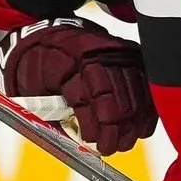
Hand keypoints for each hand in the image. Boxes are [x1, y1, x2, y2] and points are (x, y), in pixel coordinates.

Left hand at [0, 19, 154, 154]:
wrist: (48, 32)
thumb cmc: (37, 64)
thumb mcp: (34, 88)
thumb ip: (55, 115)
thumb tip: (81, 145)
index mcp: (68, 61)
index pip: (88, 99)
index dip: (94, 126)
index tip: (93, 143)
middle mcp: (96, 54)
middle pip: (116, 99)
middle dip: (116, 130)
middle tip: (111, 148)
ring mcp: (116, 52)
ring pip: (136, 94)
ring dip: (133, 123)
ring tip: (125, 141)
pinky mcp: (130, 53)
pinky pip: (146, 84)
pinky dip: (145, 108)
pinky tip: (139, 126)